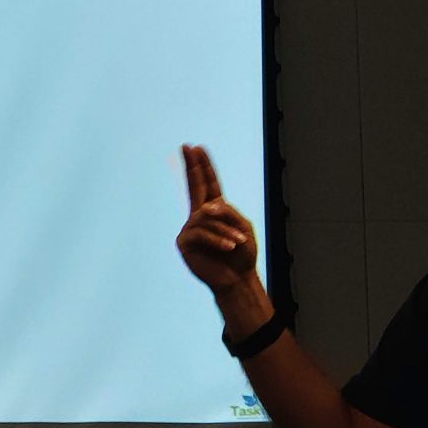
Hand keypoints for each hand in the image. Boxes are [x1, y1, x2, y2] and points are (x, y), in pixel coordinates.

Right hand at [177, 144, 259, 294]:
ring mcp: (190, 229)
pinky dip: (218, 239)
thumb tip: (206, 209)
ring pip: (207, 218)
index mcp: (215, 210)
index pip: (208, 184)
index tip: (196, 148)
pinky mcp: (185, 243)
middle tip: (188, 147)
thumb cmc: (242, 254)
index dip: (203, 166)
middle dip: (192, 166)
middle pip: (195, 186)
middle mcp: (199, 216)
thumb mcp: (243, 227)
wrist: (237, 279)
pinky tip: (229, 247)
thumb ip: (227, 212)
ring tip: (239, 242)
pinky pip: (202, 234)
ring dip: (226, 231)